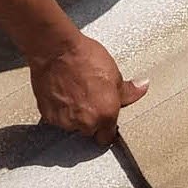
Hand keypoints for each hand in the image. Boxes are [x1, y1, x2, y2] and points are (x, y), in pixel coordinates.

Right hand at [29, 33, 148, 145]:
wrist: (55, 49)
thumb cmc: (83, 57)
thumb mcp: (113, 72)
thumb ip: (127, 90)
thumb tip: (140, 88)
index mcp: (106, 113)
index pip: (107, 137)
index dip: (106, 128)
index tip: (104, 119)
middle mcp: (85, 121)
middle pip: (88, 131)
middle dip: (88, 119)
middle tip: (87, 98)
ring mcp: (64, 120)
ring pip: (70, 125)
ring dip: (71, 114)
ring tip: (71, 93)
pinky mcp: (47, 114)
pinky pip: (54, 118)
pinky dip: (56, 109)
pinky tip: (59, 93)